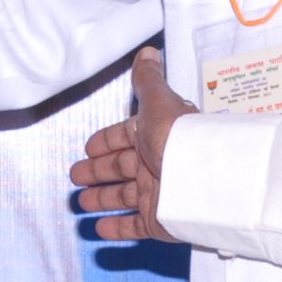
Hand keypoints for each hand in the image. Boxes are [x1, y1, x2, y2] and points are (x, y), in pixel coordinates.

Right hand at [71, 47, 196, 242]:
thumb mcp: (158, 103)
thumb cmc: (180, 139)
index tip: (88, 149)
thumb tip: (147, 52)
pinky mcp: (158, 221)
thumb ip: (148, 80)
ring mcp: (156, 193)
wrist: (206, 180)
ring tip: (82, 203)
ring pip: (122, 197)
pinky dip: (116, 228)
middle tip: (76, 176)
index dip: (105, 143)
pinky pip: (134, 226)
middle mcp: (155, 164)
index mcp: (153, 136)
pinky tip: (99, 229)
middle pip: (119, 168)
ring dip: (102, 199)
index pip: (124, 138)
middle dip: (97, 172)